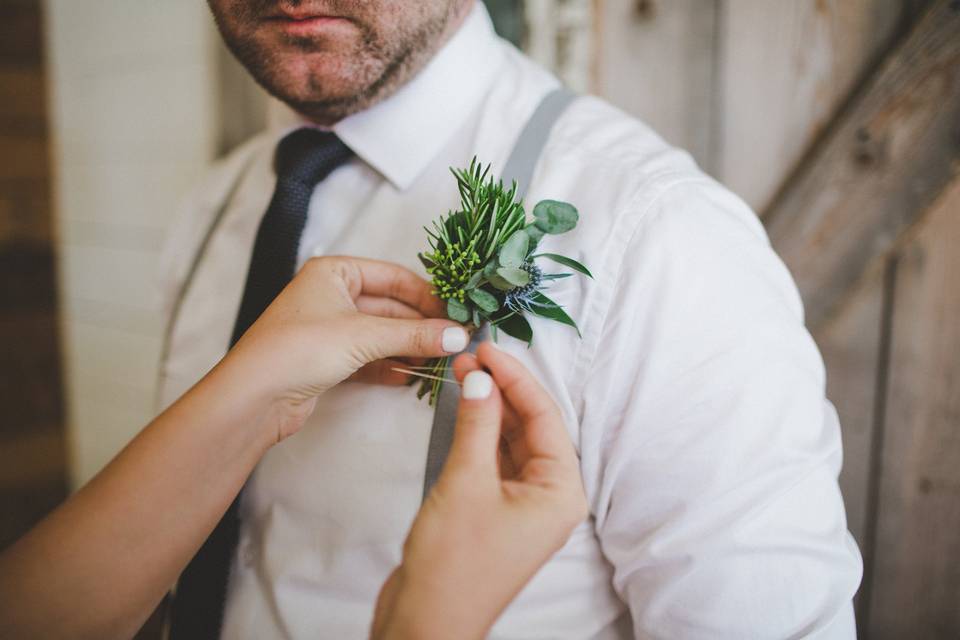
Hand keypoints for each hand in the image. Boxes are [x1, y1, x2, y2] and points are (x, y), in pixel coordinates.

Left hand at [219, 255, 468, 441]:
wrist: (253, 397)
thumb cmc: (299, 348)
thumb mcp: (364, 335)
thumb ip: (415, 335)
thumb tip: (459, 335)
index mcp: (334, 272)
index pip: (394, 277)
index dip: (427, 295)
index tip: (456, 314)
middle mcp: (331, 296)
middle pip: (390, 308)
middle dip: (421, 327)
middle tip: (455, 341)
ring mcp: (329, 330)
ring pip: (381, 336)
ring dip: (409, 349)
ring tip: (439, 362)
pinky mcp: (328, 361)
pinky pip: (369, 359)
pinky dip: (390, 367)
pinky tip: (411, 378)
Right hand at [371, 342, 587, 639]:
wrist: (426, 622)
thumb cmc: (453, 563)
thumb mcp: (466, 482)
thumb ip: (477, 424)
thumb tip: (482, 378)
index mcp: (561, 492)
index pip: (545, 418)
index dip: (517, 378)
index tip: (488, 349)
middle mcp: (550, 497)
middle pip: (531, 427)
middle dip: (502, 390)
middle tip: (470, 358)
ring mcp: (523, 506)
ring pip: (511, 442)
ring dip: (489, 409)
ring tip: (463, 374)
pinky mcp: (497, 512)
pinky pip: (495, 461)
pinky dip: (479, 435)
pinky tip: (464, 410)